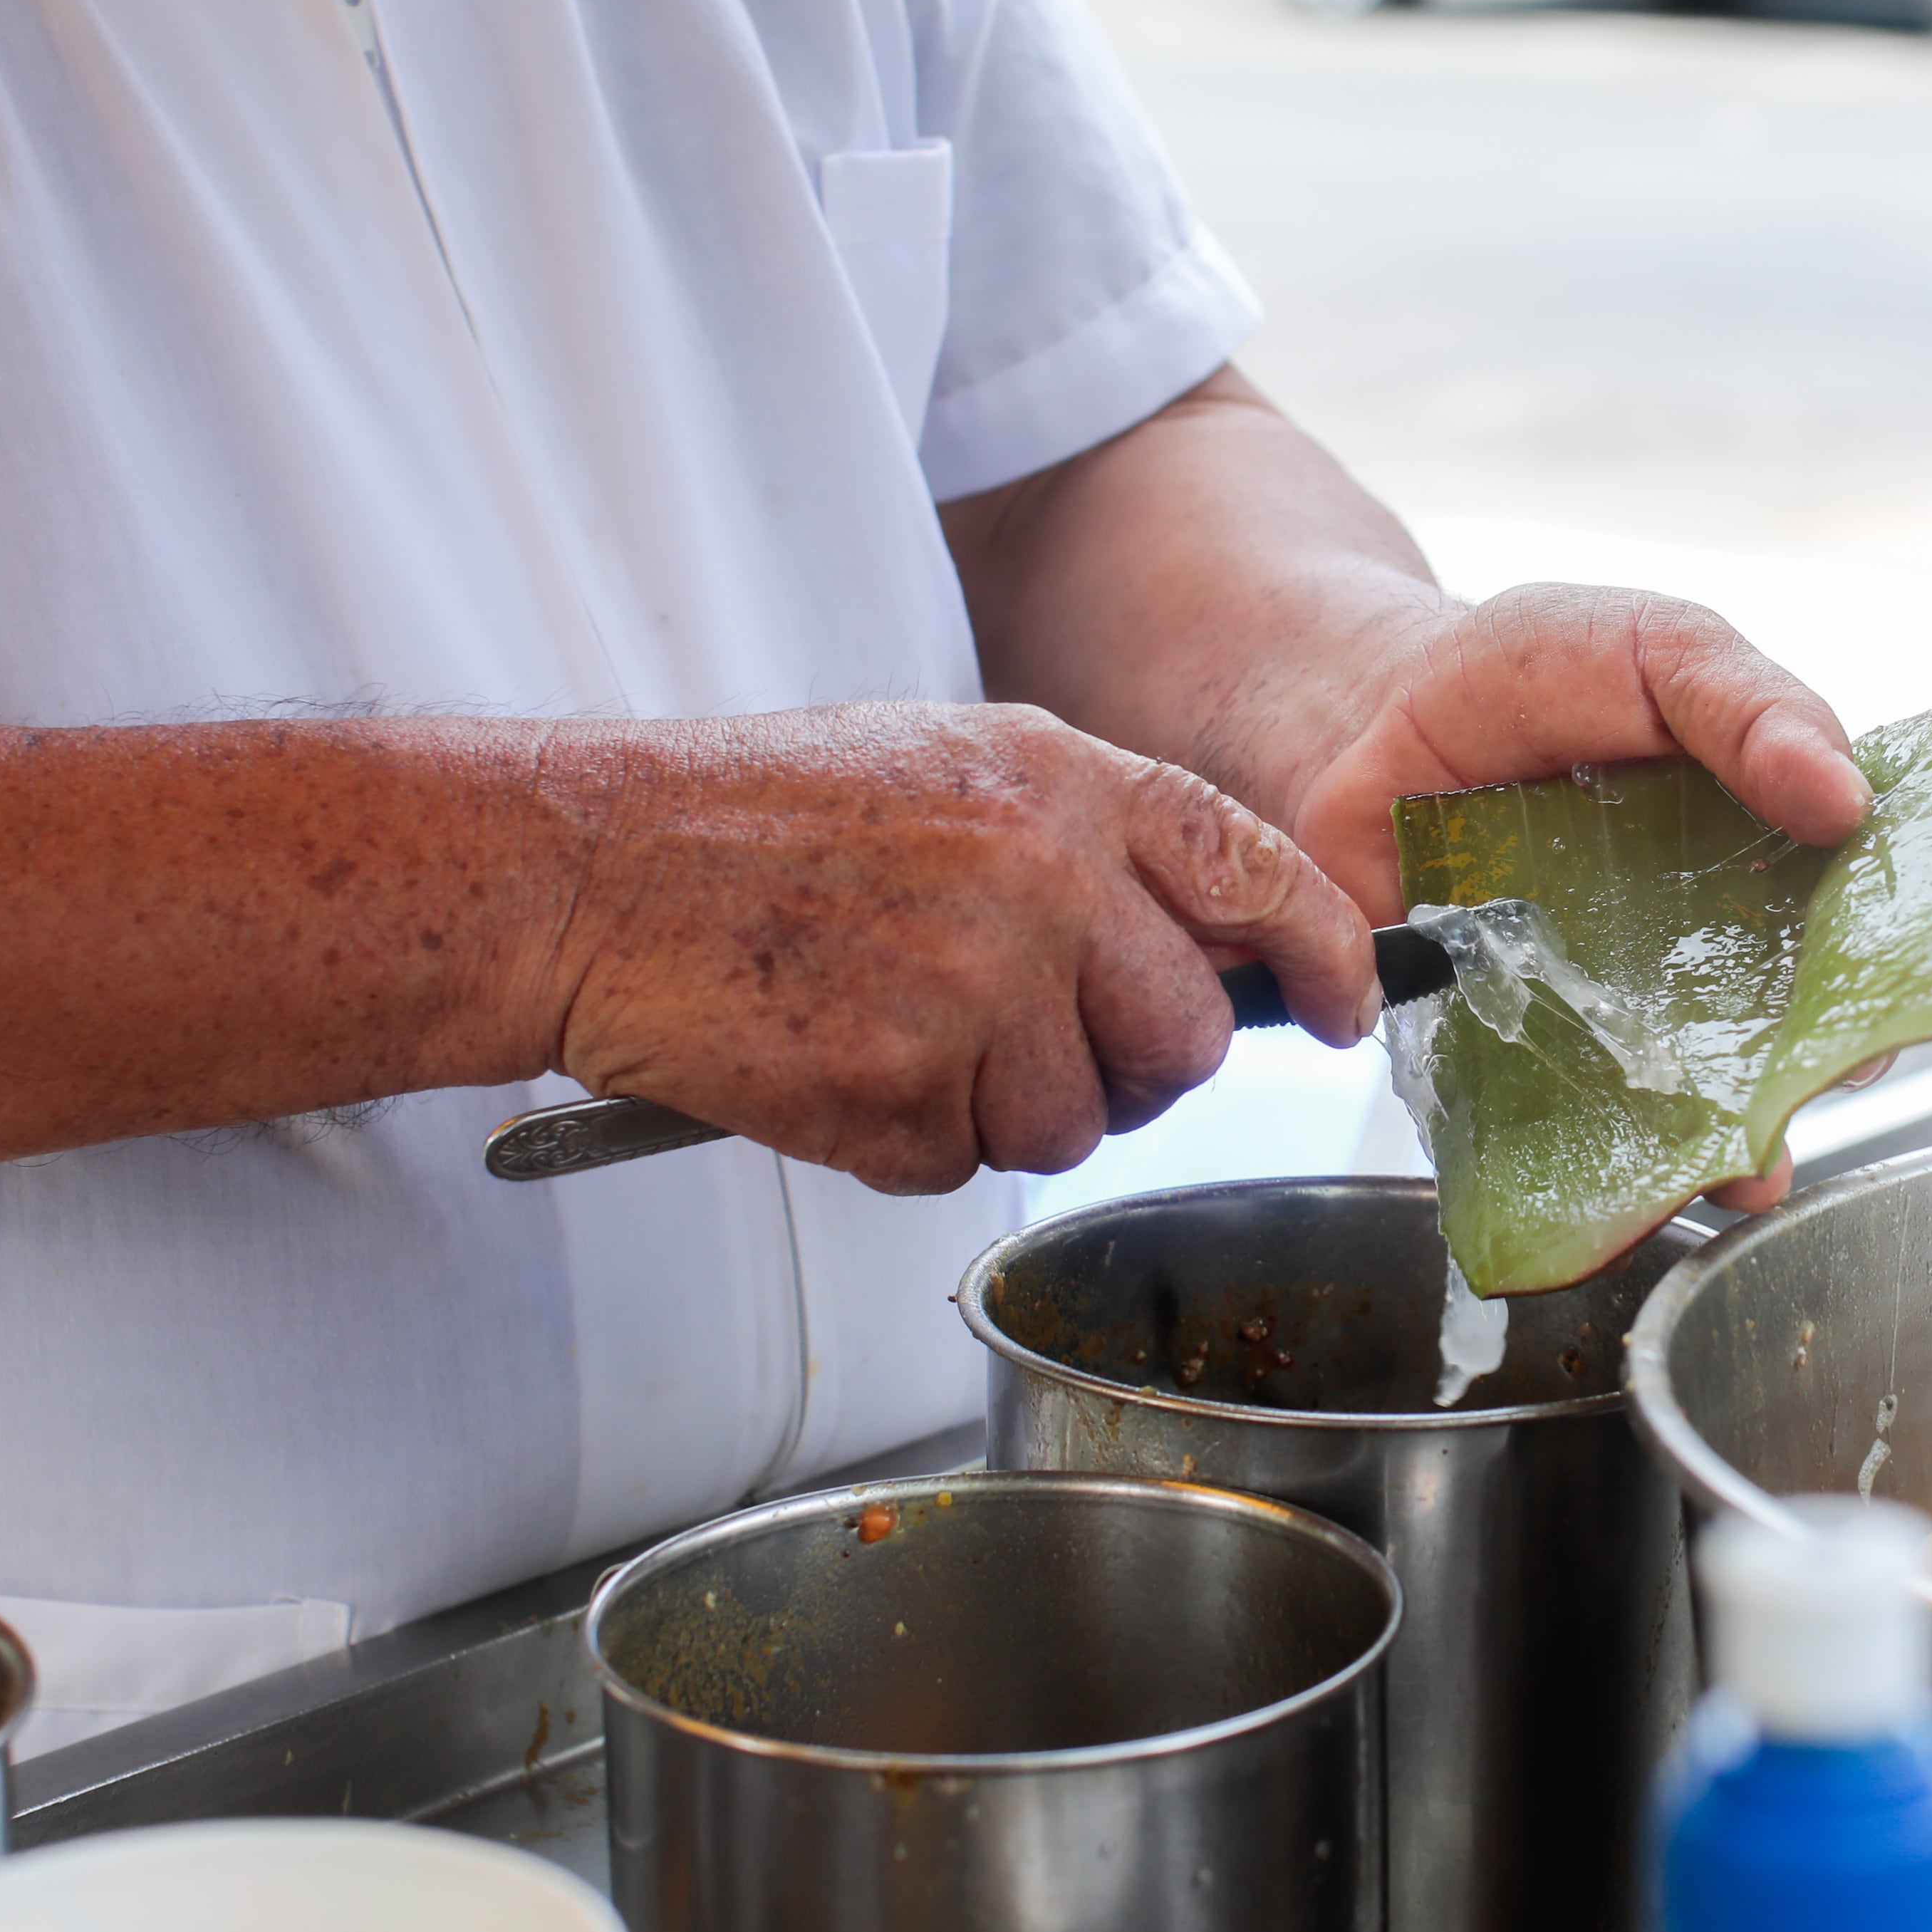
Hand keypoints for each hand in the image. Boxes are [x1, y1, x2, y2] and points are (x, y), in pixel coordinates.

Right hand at [534, 703, 1374, 1192]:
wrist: (588, 869)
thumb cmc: (758, 821)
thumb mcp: (950, 766)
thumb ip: (1090, 842)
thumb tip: (1218, 942)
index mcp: (1061, 782)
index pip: (1256, 870)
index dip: (1321, 953)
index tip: (1343, 1008)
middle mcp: (1040, 876)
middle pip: (1188, 1039)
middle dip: (1132, 1068)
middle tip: (1037, 1043)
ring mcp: (972, 985)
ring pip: (1076, 1124)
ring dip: (1000, 1110)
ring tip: (894, 1025)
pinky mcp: (898, 1085)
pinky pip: (961, 1165)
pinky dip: (905, 1142)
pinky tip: (835, 1062)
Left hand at [1288, 585, 1869, 1211]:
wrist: (1372, 713)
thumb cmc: (1536, 671)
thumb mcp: (1664, 650)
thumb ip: (1757, 710)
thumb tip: (1850, 802)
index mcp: (1765, 862)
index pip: (1854, 942)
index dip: (1880, 985)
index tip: (1887, 1013)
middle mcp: (1702, 954)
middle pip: (1779, 1045)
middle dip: (1801, 1089)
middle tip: (1800, 1101)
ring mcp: (1608, 1011)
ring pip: (1682, 1108)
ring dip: (1712, 1152)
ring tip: (1730, 1172)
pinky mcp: (1513, 1051)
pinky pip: (1556, 1128)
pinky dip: (1580, 1169)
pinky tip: (1603, 1185)